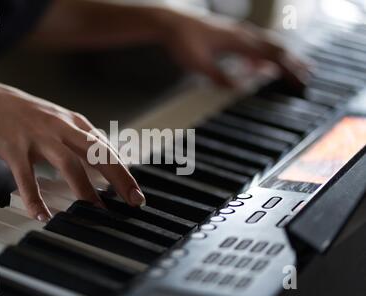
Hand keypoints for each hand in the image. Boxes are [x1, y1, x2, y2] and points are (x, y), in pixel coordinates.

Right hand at [0, 77, 144, 220]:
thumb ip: (78, 138)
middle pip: (98, 154)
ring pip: (69, 164)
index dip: (125, 172)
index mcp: (74, 123)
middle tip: (133, 201)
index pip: (107, 149)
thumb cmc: (21, 113)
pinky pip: (27, 178)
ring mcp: (38, 137)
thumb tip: (100, 157)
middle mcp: (61, 128)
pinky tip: (42, 216)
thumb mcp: (57, 119)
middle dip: (119, 178)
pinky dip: (35, 199)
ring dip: (85, 191)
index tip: (136, 193)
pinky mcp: (14, 148)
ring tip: (96, 211)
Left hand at [158, 10, 309, 87]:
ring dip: (281, 55)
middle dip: (293, 62)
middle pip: (275, 47)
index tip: (301, 81)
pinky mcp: (230, 33)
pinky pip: (254, 43)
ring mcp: (237, 32)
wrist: (171, 22)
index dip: (288, 70)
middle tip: (308, 73)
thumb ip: (219, 77)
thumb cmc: (183, 41)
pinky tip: (260, 63)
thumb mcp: (199, 64)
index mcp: (238, 42)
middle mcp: (242, 34)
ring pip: (267, 43)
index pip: (271, 57)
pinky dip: (264, 53)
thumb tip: (238, 90)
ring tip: (293, 65)